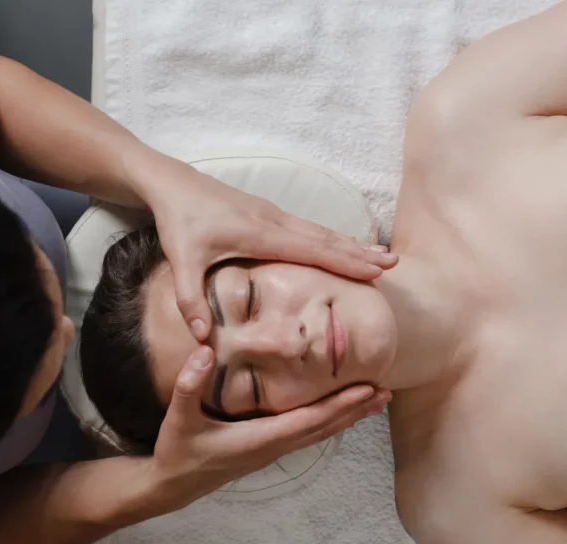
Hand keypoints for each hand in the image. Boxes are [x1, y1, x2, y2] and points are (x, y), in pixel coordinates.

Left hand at [130, 159, 397, 340]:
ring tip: (382, 256)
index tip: (374, 273)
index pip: (312, 250)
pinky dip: (334, 238)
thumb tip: (202, 337)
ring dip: (353, 245)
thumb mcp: (181, 261)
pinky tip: (346, 245)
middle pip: (327, 239)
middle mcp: (275, 222)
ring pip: (322, 232)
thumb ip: (191, 299)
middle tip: (394, 264)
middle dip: (360, 253)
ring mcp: (275, 215)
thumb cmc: (179, 221)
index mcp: (261, 234)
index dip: (344, 262)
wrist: (172, 184)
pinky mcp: (271, 214)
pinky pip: (311, 229)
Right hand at [147, 346, 390, 512]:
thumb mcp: (178, 417)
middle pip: (323, 428)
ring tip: (375, 402)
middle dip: (355, 411)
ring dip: (347, 417)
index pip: (309, 420)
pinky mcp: (268, 449)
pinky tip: (340, 412)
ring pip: (319, 433)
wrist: (171, 486)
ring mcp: (272, 450)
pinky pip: (307, 433)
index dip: (339, 406)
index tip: (366, 391)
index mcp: (259, 439)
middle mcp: (273, 447)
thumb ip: (189, 384)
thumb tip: (205, 351)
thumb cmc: (177, 451)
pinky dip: (329, 421)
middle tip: (386, 393)